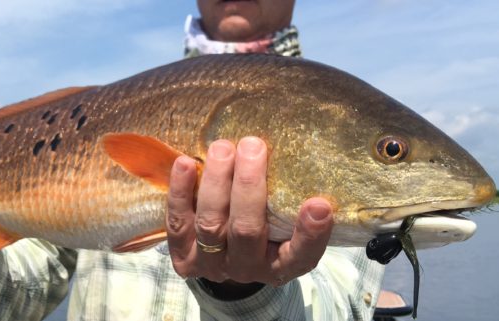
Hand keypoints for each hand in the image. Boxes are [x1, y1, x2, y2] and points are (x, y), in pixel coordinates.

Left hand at [166, 137, 333, 288]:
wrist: (224, 256)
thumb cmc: (264, 226)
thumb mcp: (284, 220)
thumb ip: (293, 199)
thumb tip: (303, 151)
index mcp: (282, 265)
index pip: (302, 256)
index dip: (311, 234)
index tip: (320, 204)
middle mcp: (248, 269)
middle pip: (246, 230)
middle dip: (248, 185)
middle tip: (253, 146)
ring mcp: (212, 265)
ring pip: (210, 224)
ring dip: (215, 182)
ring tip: (222, 148)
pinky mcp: (183, 257)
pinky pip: (178, 224)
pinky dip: (180, 192)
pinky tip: (185, 163)